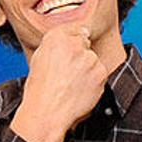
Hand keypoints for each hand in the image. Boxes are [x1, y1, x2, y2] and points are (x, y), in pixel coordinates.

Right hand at [11, 25, 108, 141]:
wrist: (47, 111)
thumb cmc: (39, 89)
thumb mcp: (39, 58)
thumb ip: (56, 45)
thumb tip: (71, 40)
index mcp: (56, 37)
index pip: (74, 30)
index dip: (73, 43)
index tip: (70, 53)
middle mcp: (75, 44)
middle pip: (85, 45)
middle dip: (81, 56)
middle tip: (68, 73)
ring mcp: (90, 58)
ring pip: (93, 61)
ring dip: (88, 70)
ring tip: (72, 84)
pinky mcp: (101, 72)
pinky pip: (100, 74)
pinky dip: (94, 81)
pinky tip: (80, 90)